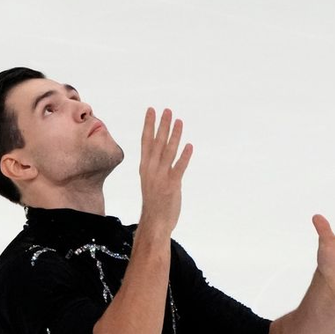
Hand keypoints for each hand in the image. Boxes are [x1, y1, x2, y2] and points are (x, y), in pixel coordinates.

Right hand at [137, 108, 192, 235]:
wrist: (154, 223)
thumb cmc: (154, 201)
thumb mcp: (150, 179)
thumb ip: (155, 164)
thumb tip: (161, 148)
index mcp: (145, 167)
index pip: (146, 141)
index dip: (149, 124)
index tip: (151, 109)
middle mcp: (151, 169)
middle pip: (157, 142)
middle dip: (162, 125)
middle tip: (167, 109)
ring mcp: (161, 177)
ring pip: (168, 152)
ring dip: (175, 136)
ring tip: (180, 121)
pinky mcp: (171, 186)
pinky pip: (178, 168)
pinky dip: (184, 157)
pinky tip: (189, 145)